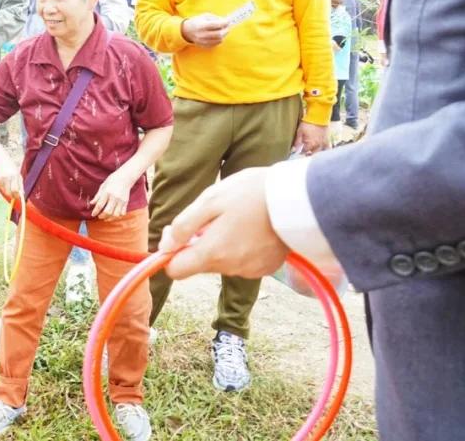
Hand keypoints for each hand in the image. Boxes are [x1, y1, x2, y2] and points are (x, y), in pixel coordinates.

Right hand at [0, 159, 23, 204]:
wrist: (1, 161)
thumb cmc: (12, 169)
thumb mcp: (18, 175)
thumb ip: (20, 185)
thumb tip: (22, 195)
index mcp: (14, 175)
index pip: (15, 190)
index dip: (17, 195)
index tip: (18, 197)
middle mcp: (7, 177)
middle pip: (9, 193)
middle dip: (12, 195)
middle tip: (14, 195)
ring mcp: (0, 179)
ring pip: (5, 192)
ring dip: (8, 191)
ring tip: (9, 184)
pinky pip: (1, 189)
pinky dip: (3, 188)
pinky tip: (4, 181)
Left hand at [89, 169, 134, 219]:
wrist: (125, 177)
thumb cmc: (112, 181)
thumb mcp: (103, 186)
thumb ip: (97, 196)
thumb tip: (91, 203)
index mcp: (107, 192)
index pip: (100, 205)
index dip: (95, 211)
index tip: (93, 214)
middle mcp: (114, 197)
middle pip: (108, 211)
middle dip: (102, 216)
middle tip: (99, 216)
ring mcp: (121, 200)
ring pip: (115, 214)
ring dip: (110, 218)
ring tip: (106, 218)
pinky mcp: (126, 202)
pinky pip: (122, 213)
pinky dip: (118, 216)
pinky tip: (114, 215)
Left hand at [159, 167, 288, 279]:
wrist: (299, 198)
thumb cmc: (251, 193)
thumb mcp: (210, 201)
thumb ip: (183, 226)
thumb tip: (165, 247)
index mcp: (212, 253)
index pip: (176, 271)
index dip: (171, 253)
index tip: (179, 234)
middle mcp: (230, 268)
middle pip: (199, 263)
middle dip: (198, 242)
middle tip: (213, 216)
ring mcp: (250, 269)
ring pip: (221, 261)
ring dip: (220, 243)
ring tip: (237, 217)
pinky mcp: (266, 267)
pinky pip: (242, 261)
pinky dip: (241, 247)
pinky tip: (252, 227)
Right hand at [180, 13, 229, 46]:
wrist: (187, 31)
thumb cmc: (197, 21)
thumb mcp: (205, 16)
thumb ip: (215, 18)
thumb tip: (226, 21)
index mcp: (201, 25)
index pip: (216, 24)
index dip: (224, 23)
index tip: (228, 21)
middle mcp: (202, 34)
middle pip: (219, 34)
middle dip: (226, 30)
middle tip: (228, 26)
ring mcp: (203, 41)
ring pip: (219, 40)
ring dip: (223, 35)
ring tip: (223, 30)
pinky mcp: (204, 46)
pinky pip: (216, 44)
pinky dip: (219, 39)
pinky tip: (218, 35)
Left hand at [293, 121, 328, 155]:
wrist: (318, 117)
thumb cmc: (308, 123)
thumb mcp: (300, 132)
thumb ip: (297, 142)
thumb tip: (293, 150)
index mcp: (310, 144)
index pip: (304, 152)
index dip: (300, 152)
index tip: (298, 152)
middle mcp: (318, 145)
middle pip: (312, 153)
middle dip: (308, 154)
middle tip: (304, 152)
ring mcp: (324, 143)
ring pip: (320, 152)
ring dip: (315, 153)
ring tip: (311, 152)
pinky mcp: (327, 140)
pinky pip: (327, 148)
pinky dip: (324, 151)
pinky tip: (320, 150)